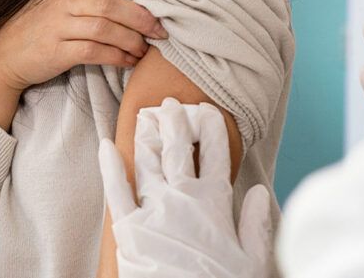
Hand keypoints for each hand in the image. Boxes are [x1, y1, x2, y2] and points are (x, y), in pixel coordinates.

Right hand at [0, 0, 170, 95]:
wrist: (3, 56)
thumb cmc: (35, 22)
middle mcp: (63, 3)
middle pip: (110, 4)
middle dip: (141, 17)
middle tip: (160, 29)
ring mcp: (59, 27)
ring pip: (105, 29)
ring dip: (132, 40)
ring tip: (145, 49)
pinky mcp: (58, 52)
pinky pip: (95, 52)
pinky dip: (117, 57)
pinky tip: (128, 61)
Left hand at [99, 98, 272, 277]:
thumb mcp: (254, 261)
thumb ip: (257, 223)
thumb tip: (258, 193)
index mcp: (215, 202)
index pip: (215, 154)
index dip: (212, 129)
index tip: (208, 111)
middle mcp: (182, 198)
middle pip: (177, 149)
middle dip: (175, 122)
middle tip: (170, 103)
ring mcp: (153, 210)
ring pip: (148, 161)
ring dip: (146, 136)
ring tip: (145, 116)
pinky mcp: (128, 229)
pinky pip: (116, 191)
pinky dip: (110, 167)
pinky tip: (105, 146)